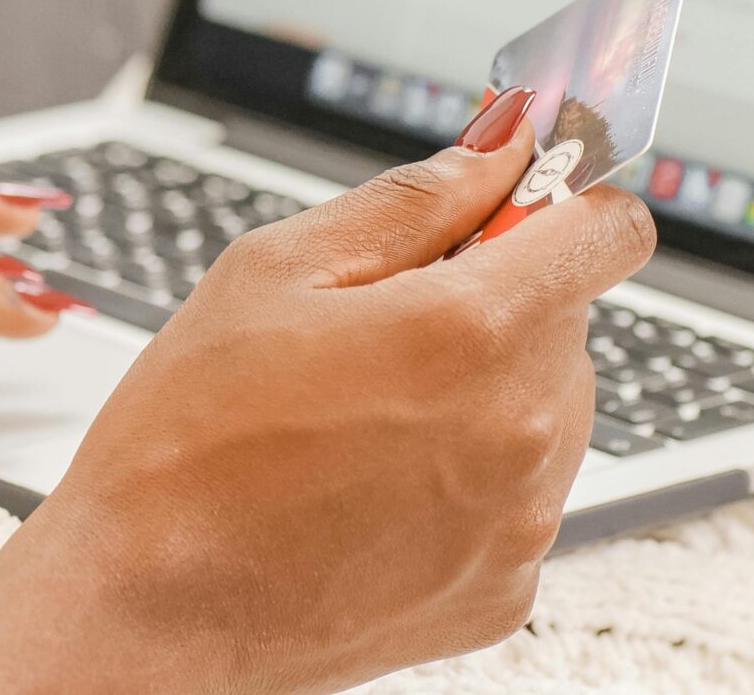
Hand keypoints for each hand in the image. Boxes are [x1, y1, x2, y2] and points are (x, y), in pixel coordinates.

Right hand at [0, 88, 656, 694]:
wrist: (143, 611)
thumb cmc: (186, 442)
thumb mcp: (275, 270)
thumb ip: (414, 197)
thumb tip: (503, 142)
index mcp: (473, 331)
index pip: (610, 229)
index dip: (566, 200)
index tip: (523, 203)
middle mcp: (522, 430)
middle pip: (569, 318)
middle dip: (496, 300)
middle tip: (382, 328)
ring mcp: (521, 521)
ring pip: (548, 406)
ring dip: (487, 390)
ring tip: (364, 418)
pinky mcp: (504, 589)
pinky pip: (520, 495)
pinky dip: (468, 477)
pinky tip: (373, 486)